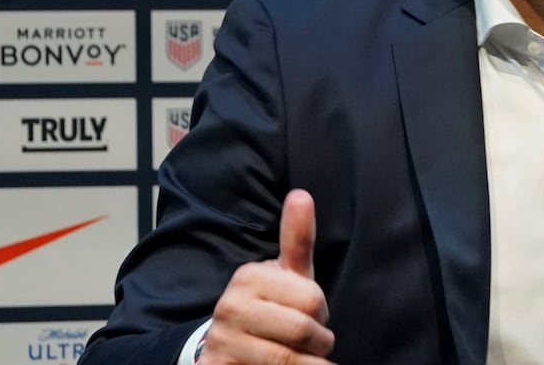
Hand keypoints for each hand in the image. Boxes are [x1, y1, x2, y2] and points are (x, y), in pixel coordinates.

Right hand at [201, 189, 335, 364]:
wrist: (226, 348)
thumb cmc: (269, 308)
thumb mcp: (285, 274)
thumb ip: (297, 238)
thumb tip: (301, 194)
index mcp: (248, 277)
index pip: (312, 300)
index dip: (321, 313)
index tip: (311, 315)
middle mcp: (229, 307)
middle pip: (303, 330)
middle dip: (317, 341)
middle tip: (309, 341)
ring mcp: (222, 342)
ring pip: (288, 360)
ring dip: (308, 364)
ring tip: (303, 358)